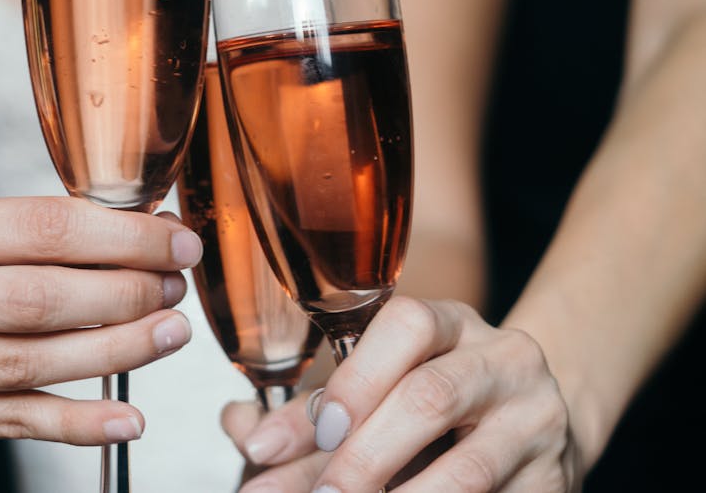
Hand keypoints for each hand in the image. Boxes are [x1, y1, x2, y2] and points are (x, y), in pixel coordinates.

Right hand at [0, 196, 201, 446]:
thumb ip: (39, 233)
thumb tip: (148, 235)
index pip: (42, 229)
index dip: (124, 239)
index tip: (178, 244)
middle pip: (39, 300)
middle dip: (126, 295)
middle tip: (174, 290)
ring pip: (32, 364)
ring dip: (117, 352)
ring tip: (168, 334)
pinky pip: (11, 422)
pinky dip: (78, 423)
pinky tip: (126, 416)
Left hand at [226, 297, 583, 491]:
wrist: (540, 427)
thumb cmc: (441, 406)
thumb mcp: (383, 393)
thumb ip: (312, 417)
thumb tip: (245, 435)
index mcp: (451, 324)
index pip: (407, 326)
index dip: (356, 381)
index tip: (314, 435)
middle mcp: (503, 357)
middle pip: (430, 396)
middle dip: (363, 458)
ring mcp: (537, 418)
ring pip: (469, 465)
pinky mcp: (557, 479)